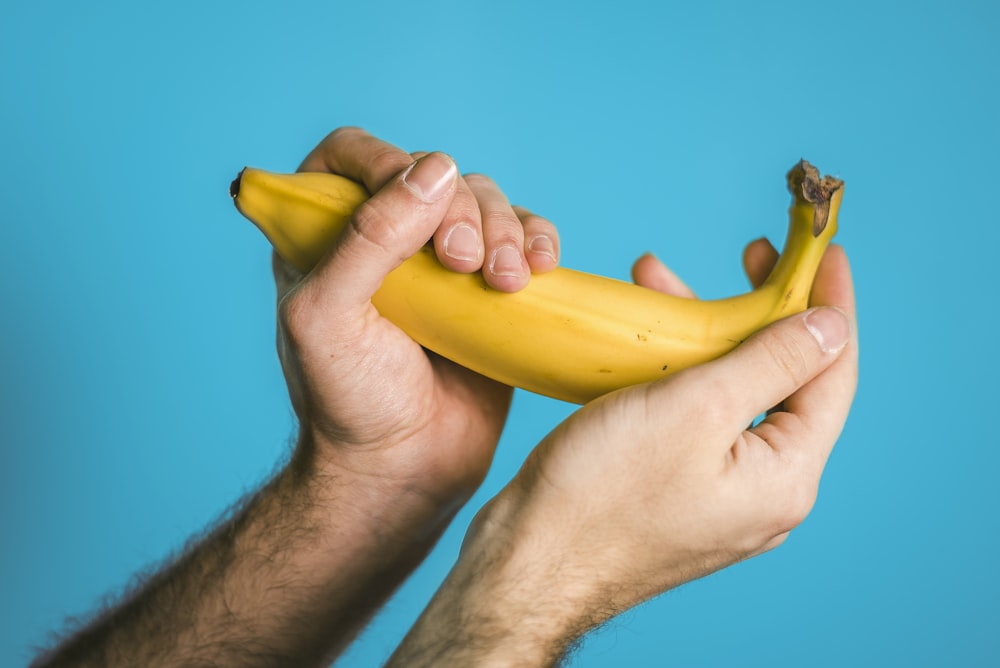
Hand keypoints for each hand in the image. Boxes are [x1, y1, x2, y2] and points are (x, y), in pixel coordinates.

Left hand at [275, 127, 560, 531]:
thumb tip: (435, 169)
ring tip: (505, 283)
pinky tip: (540, 269)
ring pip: (486, 202)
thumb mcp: (328, 317)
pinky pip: (524, 239)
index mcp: (326, 236)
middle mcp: (386, 239)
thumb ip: (366, 238)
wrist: (403, 468)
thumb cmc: (348, 401)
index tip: (411, 191)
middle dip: (458, 209)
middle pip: (434, 174)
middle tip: (461, 264)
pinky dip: (538, 241)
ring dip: (505, 230)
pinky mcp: (493, 290)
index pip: (351, 155)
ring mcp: (443, 264)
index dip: (383, 158)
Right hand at [388, 242, 857, 665]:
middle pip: (784, 382)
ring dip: (705, 335)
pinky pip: (698, 418)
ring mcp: (720, 495)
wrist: (528, 562)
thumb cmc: (602, 491)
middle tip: (750, 256)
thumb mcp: (695, 408)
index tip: (825, 250)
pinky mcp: (678, 491)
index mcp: (785, 477)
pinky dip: (679, 371)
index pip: (831, 375)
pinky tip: (644, 341)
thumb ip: (771, 362)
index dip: (830, 304)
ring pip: (733, 395)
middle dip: (759, 311)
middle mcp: (763, 492)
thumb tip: (830, 328)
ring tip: (661, 282)